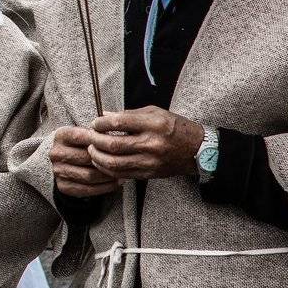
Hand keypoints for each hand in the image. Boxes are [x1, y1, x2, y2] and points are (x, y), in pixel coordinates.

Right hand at [50, 125, 118, 197]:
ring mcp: (58, 170)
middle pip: (86, 158)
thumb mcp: (86, 132)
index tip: (116, 142)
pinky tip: (114, 182)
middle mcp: (56, 153)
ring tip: (121, 172)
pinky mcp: (63, 186)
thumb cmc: (83, 144)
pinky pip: (87, 189)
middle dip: (107, 160)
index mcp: (61, 135)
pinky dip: (104, 187)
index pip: (81, 136)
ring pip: (89, 175)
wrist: (66, 161)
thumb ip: (99, 130)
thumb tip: (118, 130)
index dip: (99, 140)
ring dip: (108, 176)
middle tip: (123, 161)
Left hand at [85, 108, 202, 180]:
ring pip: (115, 164)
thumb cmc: (175, 127)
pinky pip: (123, 174)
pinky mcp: (150, 174)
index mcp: (154, 124)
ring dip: (98, 158)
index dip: (101, 123)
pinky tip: (102, 162)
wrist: (198, 150)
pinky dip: (108, 169)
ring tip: (92, 151)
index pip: (119, 122)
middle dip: (96, 142)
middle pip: (114, 145)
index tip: (95, 123)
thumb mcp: (155, 113)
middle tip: (89, 137)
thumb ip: (128, 114)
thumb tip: (104, 115)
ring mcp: (151, 161)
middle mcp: (152, 144)